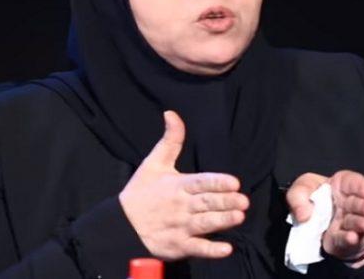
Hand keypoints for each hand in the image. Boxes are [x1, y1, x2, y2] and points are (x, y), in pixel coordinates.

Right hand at [119, 110, 248, 259]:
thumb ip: (170, 140)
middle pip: (206, 203)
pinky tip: (226, 248)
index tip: (234, 182)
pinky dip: (211, 250)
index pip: (200, 182)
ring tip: (239, 217)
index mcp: (177, 186)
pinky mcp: (178, 246)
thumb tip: (172, 114)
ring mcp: (180, 228)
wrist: (121, 225)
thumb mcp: (153, 162)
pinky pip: (197, 248)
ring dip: (223, 221)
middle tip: (243, 201)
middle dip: (225, 202)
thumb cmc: (141, 192)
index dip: (217, 182)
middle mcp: (181, 206)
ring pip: (205, 224)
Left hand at [286, 170, 363, 264]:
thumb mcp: (300, 190)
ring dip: (362, 223)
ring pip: (355, 222)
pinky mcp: (341, 239)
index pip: (354, 182)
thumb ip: (298, 197)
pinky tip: (352, 237)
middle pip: (359, 203)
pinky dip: (348, 238)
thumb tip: (303, 214)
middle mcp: (347, 204)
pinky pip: (344, 238)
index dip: (362, 186)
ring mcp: (347, 222)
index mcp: (341, 186)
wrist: (306, 223)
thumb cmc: (309, 199)